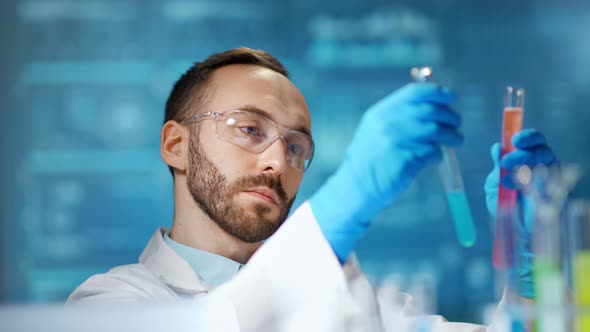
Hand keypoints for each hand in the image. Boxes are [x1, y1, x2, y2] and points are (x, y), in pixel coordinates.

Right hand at [310, 83, 462, 261]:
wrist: (357, 186)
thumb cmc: (371, 158)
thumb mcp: (376, 129)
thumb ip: (399, 115)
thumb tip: (434, 105)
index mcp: (381, 112)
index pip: (414, 93)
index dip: (437, 92)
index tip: (452, 96)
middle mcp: (388, 124)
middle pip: (429, 110)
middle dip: (450, 115)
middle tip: (456, 123)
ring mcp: (396, 142)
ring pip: (436, 131)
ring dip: (451, 135)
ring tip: (455, 141)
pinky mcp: (405, 160)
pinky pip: (432, 152)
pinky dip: (438, 155)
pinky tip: (434, 159)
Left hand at [484, 128, 556, 298]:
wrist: (514, 234)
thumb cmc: (505, 208)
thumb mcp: (495, 184)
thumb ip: (498, 165)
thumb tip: (496, 147)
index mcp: (528, 160)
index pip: (534, 141)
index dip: (527, 136)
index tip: (514, 140)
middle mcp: (543, 167)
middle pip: (543, 149)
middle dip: (523, 153)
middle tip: (505, 164)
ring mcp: (553, 181)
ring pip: (548, 163)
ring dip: (525, 167)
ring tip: (506, 180)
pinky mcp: (559, 195)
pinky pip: (552, 181)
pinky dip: (533, 182)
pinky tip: (516, 190)